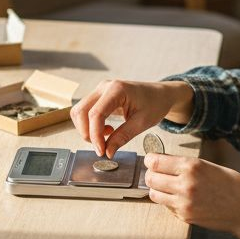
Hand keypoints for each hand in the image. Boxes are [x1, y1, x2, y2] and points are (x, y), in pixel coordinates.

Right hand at [71, 80, 192, 157]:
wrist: (160, 94)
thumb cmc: (155, 104)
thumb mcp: (142, 123)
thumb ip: (123, 137)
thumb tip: (107, 152)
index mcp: (117, 89)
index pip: (96, 114)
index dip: (95, 135)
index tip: (101, 151)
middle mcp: (104, 87)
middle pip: (81, 111)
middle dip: (87, 133)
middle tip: (102, 147)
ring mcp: (100, 91)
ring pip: (79, 112)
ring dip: (87, 129)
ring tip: (107, 137)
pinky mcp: (99, 97)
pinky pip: (85, 112)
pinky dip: (90, 125)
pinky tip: (107, 130)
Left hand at [143, 153, 239, 238]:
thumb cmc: (231, 185)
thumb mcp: (209, 166)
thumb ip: (186, 164)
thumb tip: (163, 162)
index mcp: (192, 167)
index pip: (155, 162)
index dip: (150, 160)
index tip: (151, 161)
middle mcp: (185, 184)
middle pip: (150, 179)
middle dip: (151, 175)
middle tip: (156, 174)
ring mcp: (184, 203)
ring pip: (154, 194)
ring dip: (157, 189)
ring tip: (166, 187)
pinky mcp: (185, 216)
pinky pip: (166, 207)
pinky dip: (169, 202)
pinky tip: (180, 198)